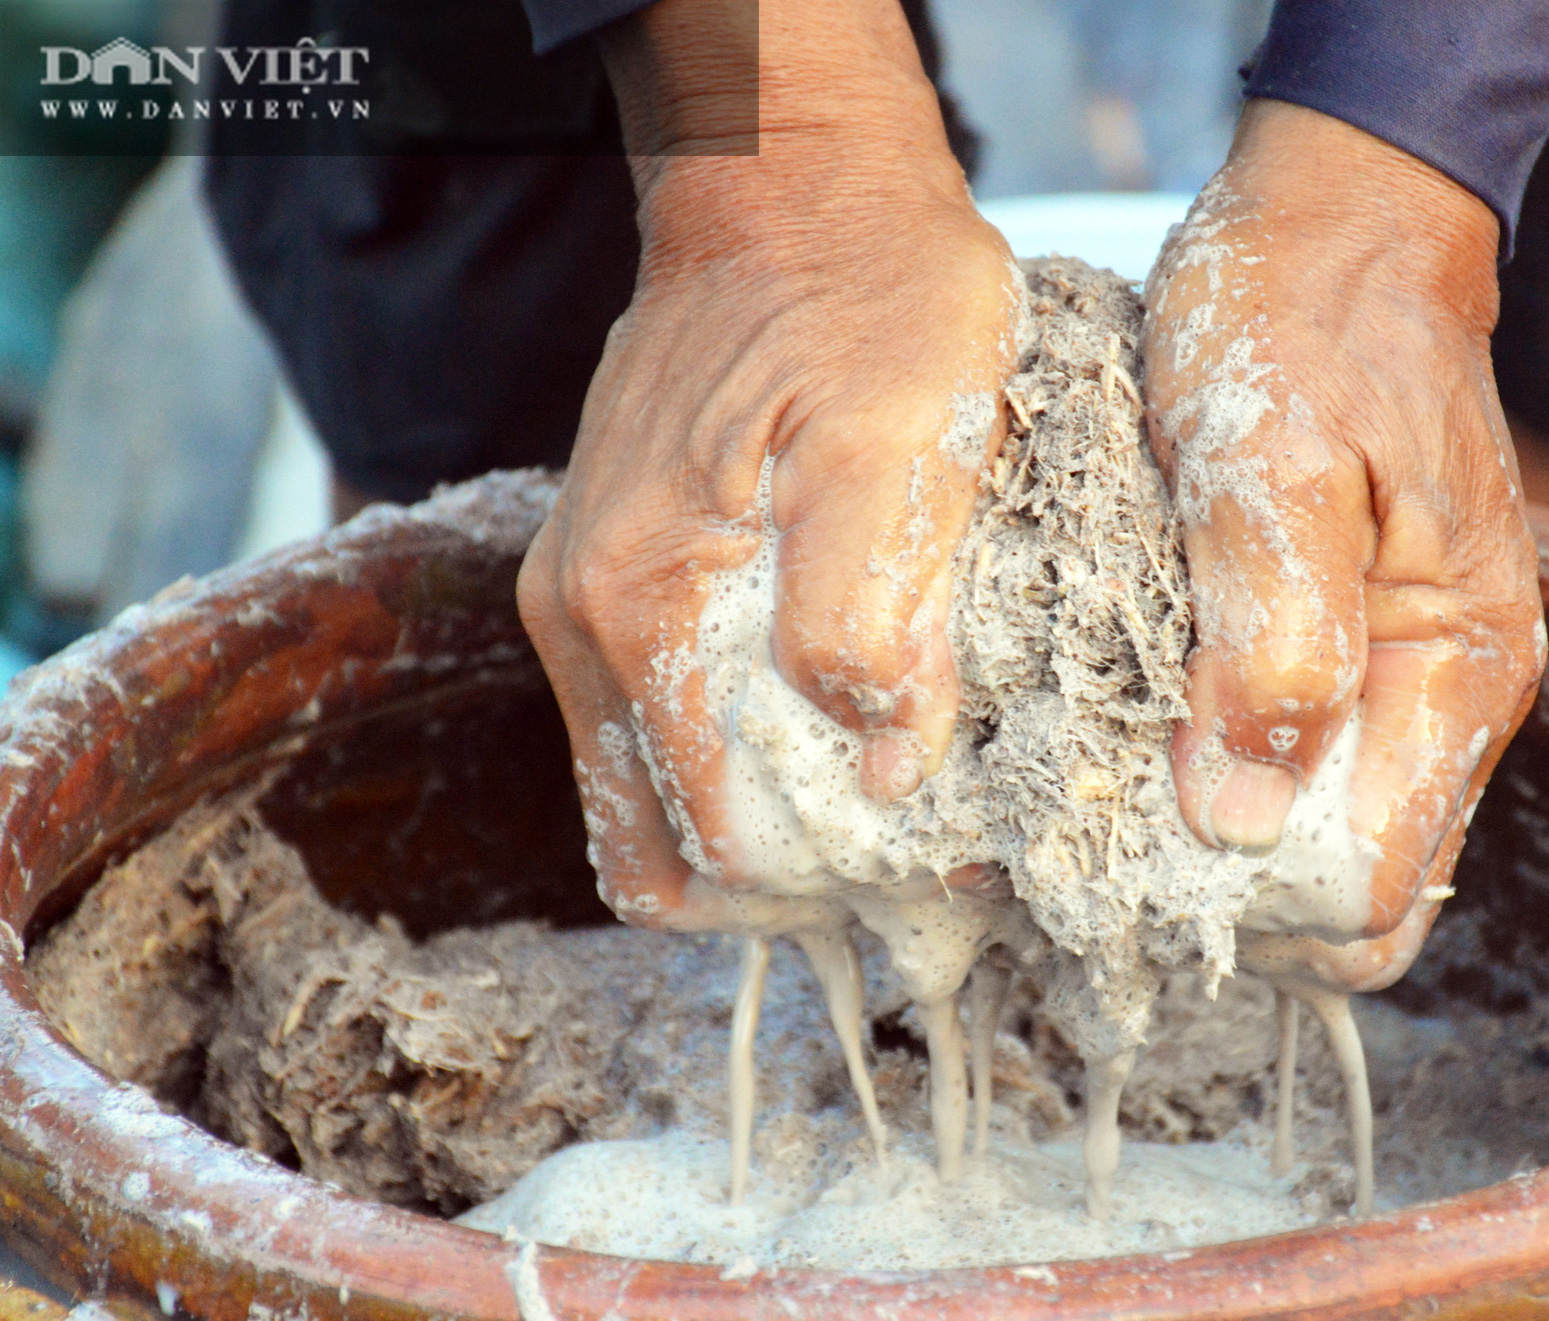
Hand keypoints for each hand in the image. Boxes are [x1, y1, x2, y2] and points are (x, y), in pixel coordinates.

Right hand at [516, 0, 1017, 924]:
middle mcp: (584, 619)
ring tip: (880, 827)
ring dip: (756, 841)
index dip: (840, 885)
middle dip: (790, 888)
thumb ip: (876, 618)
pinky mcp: (609, 574)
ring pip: (643, 798)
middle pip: (662, 847)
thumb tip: (882, 772)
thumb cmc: (868, 300)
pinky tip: (824, 748)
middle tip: (914, 874)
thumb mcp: (907, 444)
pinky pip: (645, 727)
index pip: (720, 839)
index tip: (951, 874)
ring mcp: (583, 598)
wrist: (790, 188)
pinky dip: (726, 769)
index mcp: (645, 604)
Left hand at [1142, 100, 1544, 941]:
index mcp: (1452, 674)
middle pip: (1345, 895)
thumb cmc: (1305, 321)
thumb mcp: (1276, 464)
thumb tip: (1237, 826)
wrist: (1338, 225)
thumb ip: (1272, 642)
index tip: (1128, 849)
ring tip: (1099, 784)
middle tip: (1096, 837)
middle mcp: (1443, 702)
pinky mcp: (1348, 651)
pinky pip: (1289, 767)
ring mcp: (1398, 681)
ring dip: (1207, 839)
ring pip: (1312, 841)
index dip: (1248, 901)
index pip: (1366, 891)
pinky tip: (1129, 734)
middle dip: (1226, 896)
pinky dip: (1210, 776)